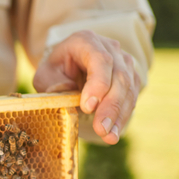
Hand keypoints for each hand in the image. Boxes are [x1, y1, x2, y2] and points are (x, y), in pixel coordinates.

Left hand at [31, 30, 141, 144]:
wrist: (70, 65)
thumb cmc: (57, 70)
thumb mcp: (45, 74)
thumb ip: (52, 83)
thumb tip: (68, 92)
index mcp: (86, 41)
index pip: (100, 60)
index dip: (98, 84)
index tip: (88, 107)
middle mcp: (110, 48)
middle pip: (118, 76)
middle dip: (110, 106)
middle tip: (101, 129)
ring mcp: (124, 62)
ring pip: (129, 89)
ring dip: (119, 115)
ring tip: (108, 136)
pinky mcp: (131, 78)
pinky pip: (132, 98)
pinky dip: (122, 117)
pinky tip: (113, 133)